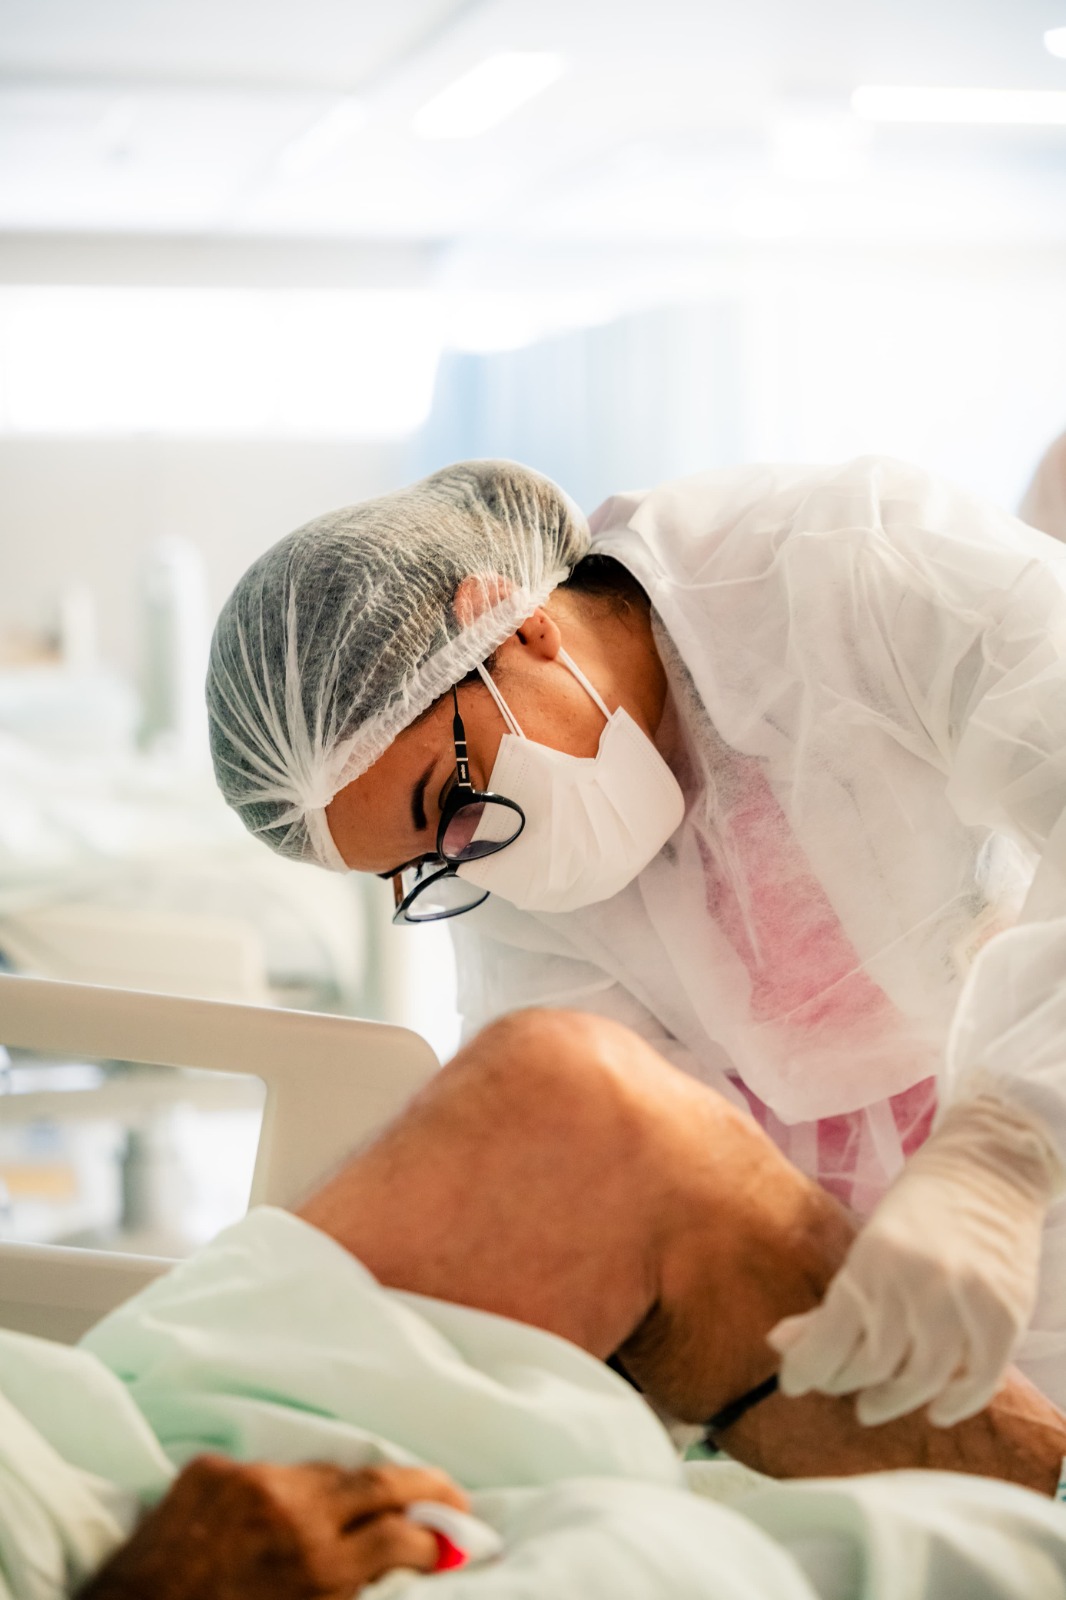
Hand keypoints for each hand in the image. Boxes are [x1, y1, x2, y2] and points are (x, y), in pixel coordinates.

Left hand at [78, 1456, 468, 1599]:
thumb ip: (349, 1589)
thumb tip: (397, 1559)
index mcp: (318, 1568)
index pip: (400, 1537)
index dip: (433, 1540)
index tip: (449, 1544)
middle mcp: (292, 1515)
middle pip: (378, 1483)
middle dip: (423, 1487)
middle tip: (451, 1495)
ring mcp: (251, 1482)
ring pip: (323, 1472)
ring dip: (347, 1491)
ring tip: (363, 1507)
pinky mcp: (212, 1469)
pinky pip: (265, 1474)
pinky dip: (279, 1495)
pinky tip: (273, 1519)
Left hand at [768, 1095, 1062, 1427]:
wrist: (988, 1170)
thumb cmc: (919, 1209)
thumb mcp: (868, 1245)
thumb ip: (832, 1303)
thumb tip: (779, 1343)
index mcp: (874, 1258)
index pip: (831, 1337)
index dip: (806, 1369)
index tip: (793, 1383)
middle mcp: (919, 1281)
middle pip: (873, 1364)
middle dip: (844, 1382)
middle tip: (834, 1386)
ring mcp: (965, 1299)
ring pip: (922, 1378)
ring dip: (892, 1400)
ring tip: (871, 1405)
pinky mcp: (1005, 1313)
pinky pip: (979, 1379)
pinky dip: (956, 1403)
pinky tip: (936, 1410)